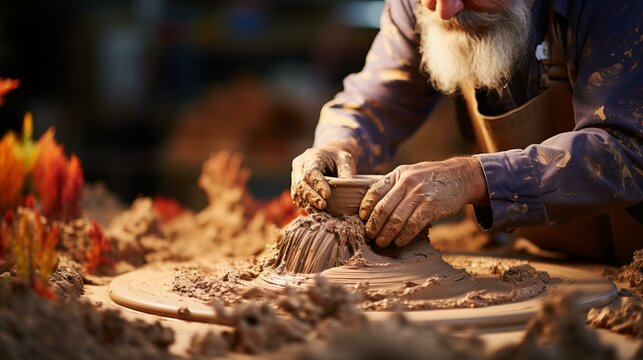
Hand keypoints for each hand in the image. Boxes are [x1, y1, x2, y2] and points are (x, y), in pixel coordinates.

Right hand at [290, 144, 355, 210]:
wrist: (330, 159)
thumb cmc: (338, 159)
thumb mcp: (345, 160)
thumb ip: (346, 172)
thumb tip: (347, 187)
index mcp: (310, 157)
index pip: (310, 172)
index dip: (318, 185)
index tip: (327, 196)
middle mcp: (299, 166)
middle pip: (300, 183)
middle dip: (311, 196)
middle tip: (323, 206)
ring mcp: (295, 176)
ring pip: (297, 192)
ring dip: (308, 203)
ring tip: (320, 212)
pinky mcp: (296, 186)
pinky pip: (297, 198)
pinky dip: (306, 205)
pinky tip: (315, 212)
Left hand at [359, 157, 487, 246]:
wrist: (460, 176)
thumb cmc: (432, 178)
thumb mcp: (411, 174)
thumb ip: (395, 186)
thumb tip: (374, 205)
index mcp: (398, 174)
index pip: (375, 191)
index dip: (366, 206)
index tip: (362, 218)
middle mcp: (407, 183)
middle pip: (383, 209)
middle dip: (373, 225)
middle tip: (369, 235)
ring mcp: (419, 194)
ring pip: (396, 219)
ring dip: (386, 234)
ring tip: (381, 242)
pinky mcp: (431, 206)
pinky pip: (412, 225)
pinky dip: (404, 236)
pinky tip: (399, 242)